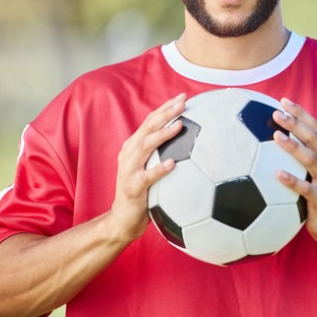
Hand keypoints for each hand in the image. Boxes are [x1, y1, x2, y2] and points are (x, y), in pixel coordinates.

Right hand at [108, 93, 186, 243]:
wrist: (123, 220)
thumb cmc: (144, 193)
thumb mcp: (151, 168)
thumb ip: (164, 154)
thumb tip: (193, 140)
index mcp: (134, 147)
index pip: (150, 121)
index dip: (165, 107)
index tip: (183, 96)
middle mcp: (129, 154)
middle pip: (147, 128)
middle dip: (165, 113)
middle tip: (183, 102)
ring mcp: (128, 170)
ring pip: (145, 147)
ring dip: (162, 135)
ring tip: (179, 125)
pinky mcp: (132, 188)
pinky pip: (147, 177)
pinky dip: (159, 169)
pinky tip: (174, 163)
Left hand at [273, 98, 316, 247]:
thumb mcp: (316, 171)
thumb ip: (303, 154)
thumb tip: (274, 135)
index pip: (315, 127)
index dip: (300, 113)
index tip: (283, 101)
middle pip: (313, 138)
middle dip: (296, 124)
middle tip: (277, 113)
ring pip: (311, 160)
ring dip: (294, 147)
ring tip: (276, 137)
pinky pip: (307, 189)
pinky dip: (293, 180)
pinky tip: (277, 174)